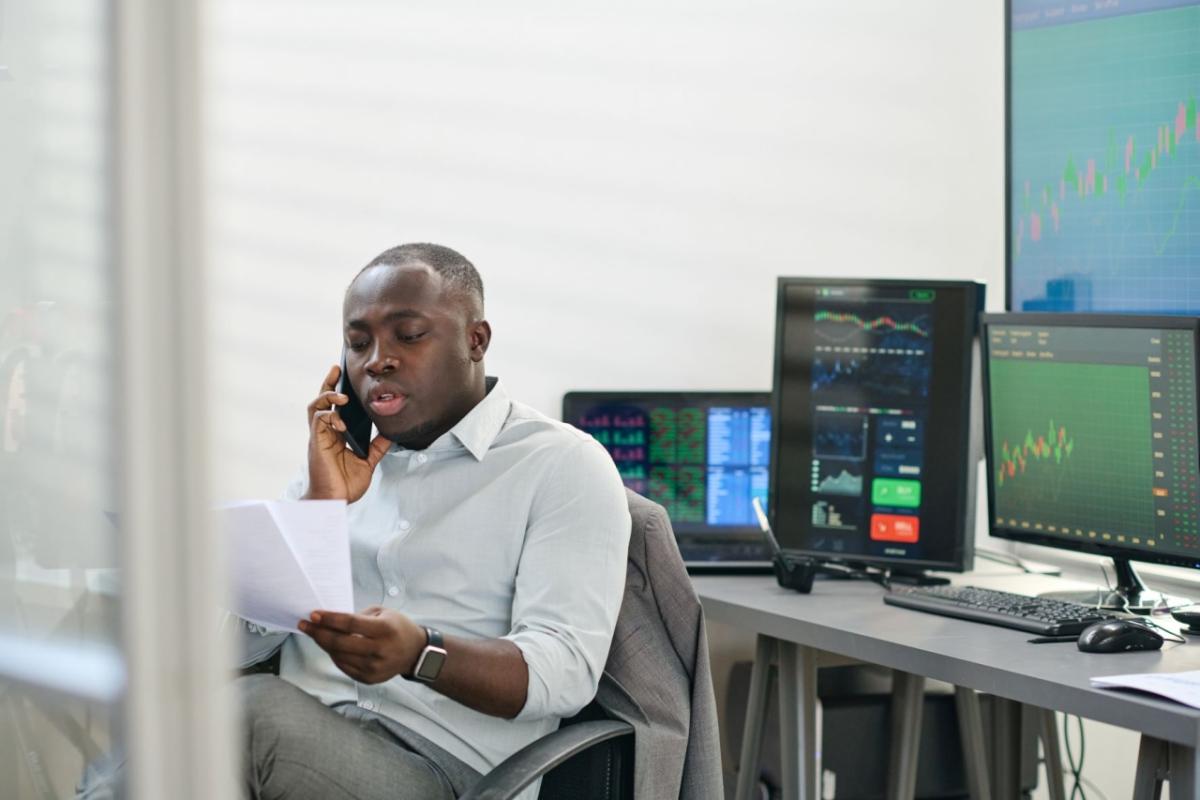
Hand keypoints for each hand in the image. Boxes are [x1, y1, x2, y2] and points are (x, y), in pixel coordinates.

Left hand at [299, 606, 424, 683]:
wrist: (415, 653)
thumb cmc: (396, 627)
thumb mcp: (383, 613)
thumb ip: (358, 617)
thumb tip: (330, 621)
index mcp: (385, 630)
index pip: (351, 624)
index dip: (330, 619)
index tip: (313, 614)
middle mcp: (380, 651)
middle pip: (340, 643)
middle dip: (318, 633)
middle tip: (305, 625)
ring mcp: (374, 668)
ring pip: (339, 656)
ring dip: (323, 644)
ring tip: (315, 633)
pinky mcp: (369, 679)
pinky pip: (344, 666)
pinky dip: (334, 655)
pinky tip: (330, 646)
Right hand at [305, 364, 391, 502]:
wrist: (334, 502)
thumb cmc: (345, 485)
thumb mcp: (368, 461)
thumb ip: (377, 446)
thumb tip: (392, 433)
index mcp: (335, 435)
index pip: (334, 407)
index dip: (336, 390)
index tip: (342, 374)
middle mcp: (325, 433)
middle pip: (321, 401)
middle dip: (328, 383)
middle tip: (336, 369)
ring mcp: (319, 437)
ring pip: (315, 407)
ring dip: (327, 397)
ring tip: (342, 396)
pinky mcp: (316, 444)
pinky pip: (318, 422)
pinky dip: (330, 417)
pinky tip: (341, 423)